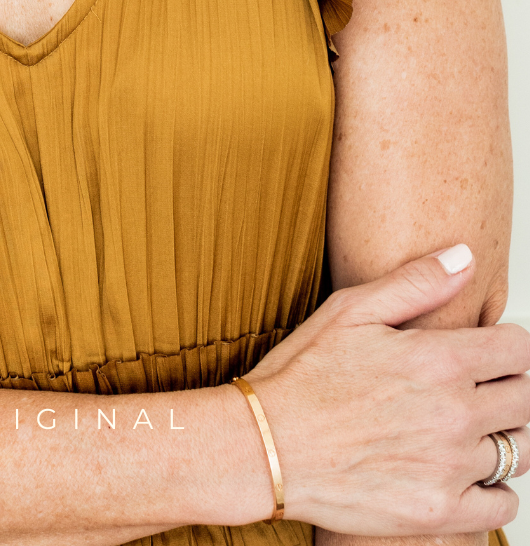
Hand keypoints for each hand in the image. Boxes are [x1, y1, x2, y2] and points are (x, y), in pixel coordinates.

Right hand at [240, 246, 529, 535]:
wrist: (265, 448)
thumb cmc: (301, 378)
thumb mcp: (351, 310)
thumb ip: (417, 282)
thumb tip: (465, 257)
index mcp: (440, 361)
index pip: (519, 351)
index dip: (508, 346)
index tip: (490, 352)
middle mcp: (455, 415)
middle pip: (525, 400)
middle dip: (508, 388)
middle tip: (477, 388)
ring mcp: (450, 468)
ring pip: (518, 451)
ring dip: (504, 437)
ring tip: (470, 429)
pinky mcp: (439, 512)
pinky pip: (502, 504)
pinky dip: (493, 490)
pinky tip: (464, 473)